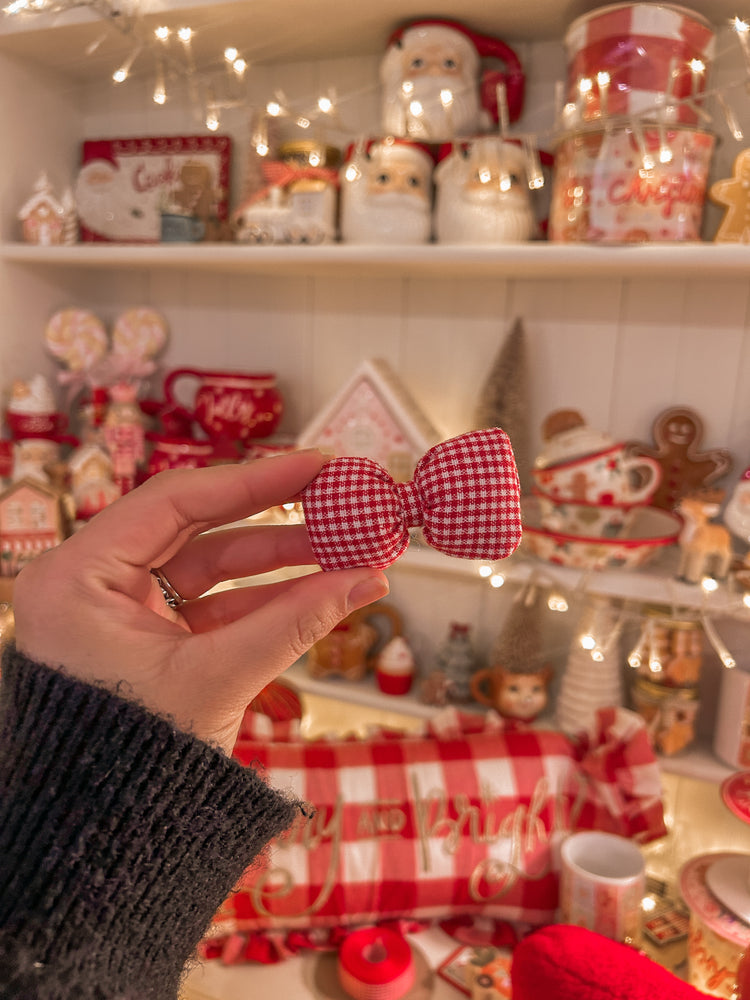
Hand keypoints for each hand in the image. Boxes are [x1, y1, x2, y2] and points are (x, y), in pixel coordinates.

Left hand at [12, 450, 388, 751]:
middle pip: (200, 529)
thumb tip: (367, 579)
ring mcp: (125, 613)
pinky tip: (325, 592)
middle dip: (279, 521)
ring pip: (215, 569)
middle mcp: (95, 584)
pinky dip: (269, 602)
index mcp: (79, 577)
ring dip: (284, 563)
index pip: (177, 501)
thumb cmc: (128, 767)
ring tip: (353, 552)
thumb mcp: (215, 681)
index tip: (319, 466)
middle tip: (343, 501)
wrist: (96, 850)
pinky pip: (218, 608)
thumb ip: (294, 624)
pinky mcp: (153, 642)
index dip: (257, 480)